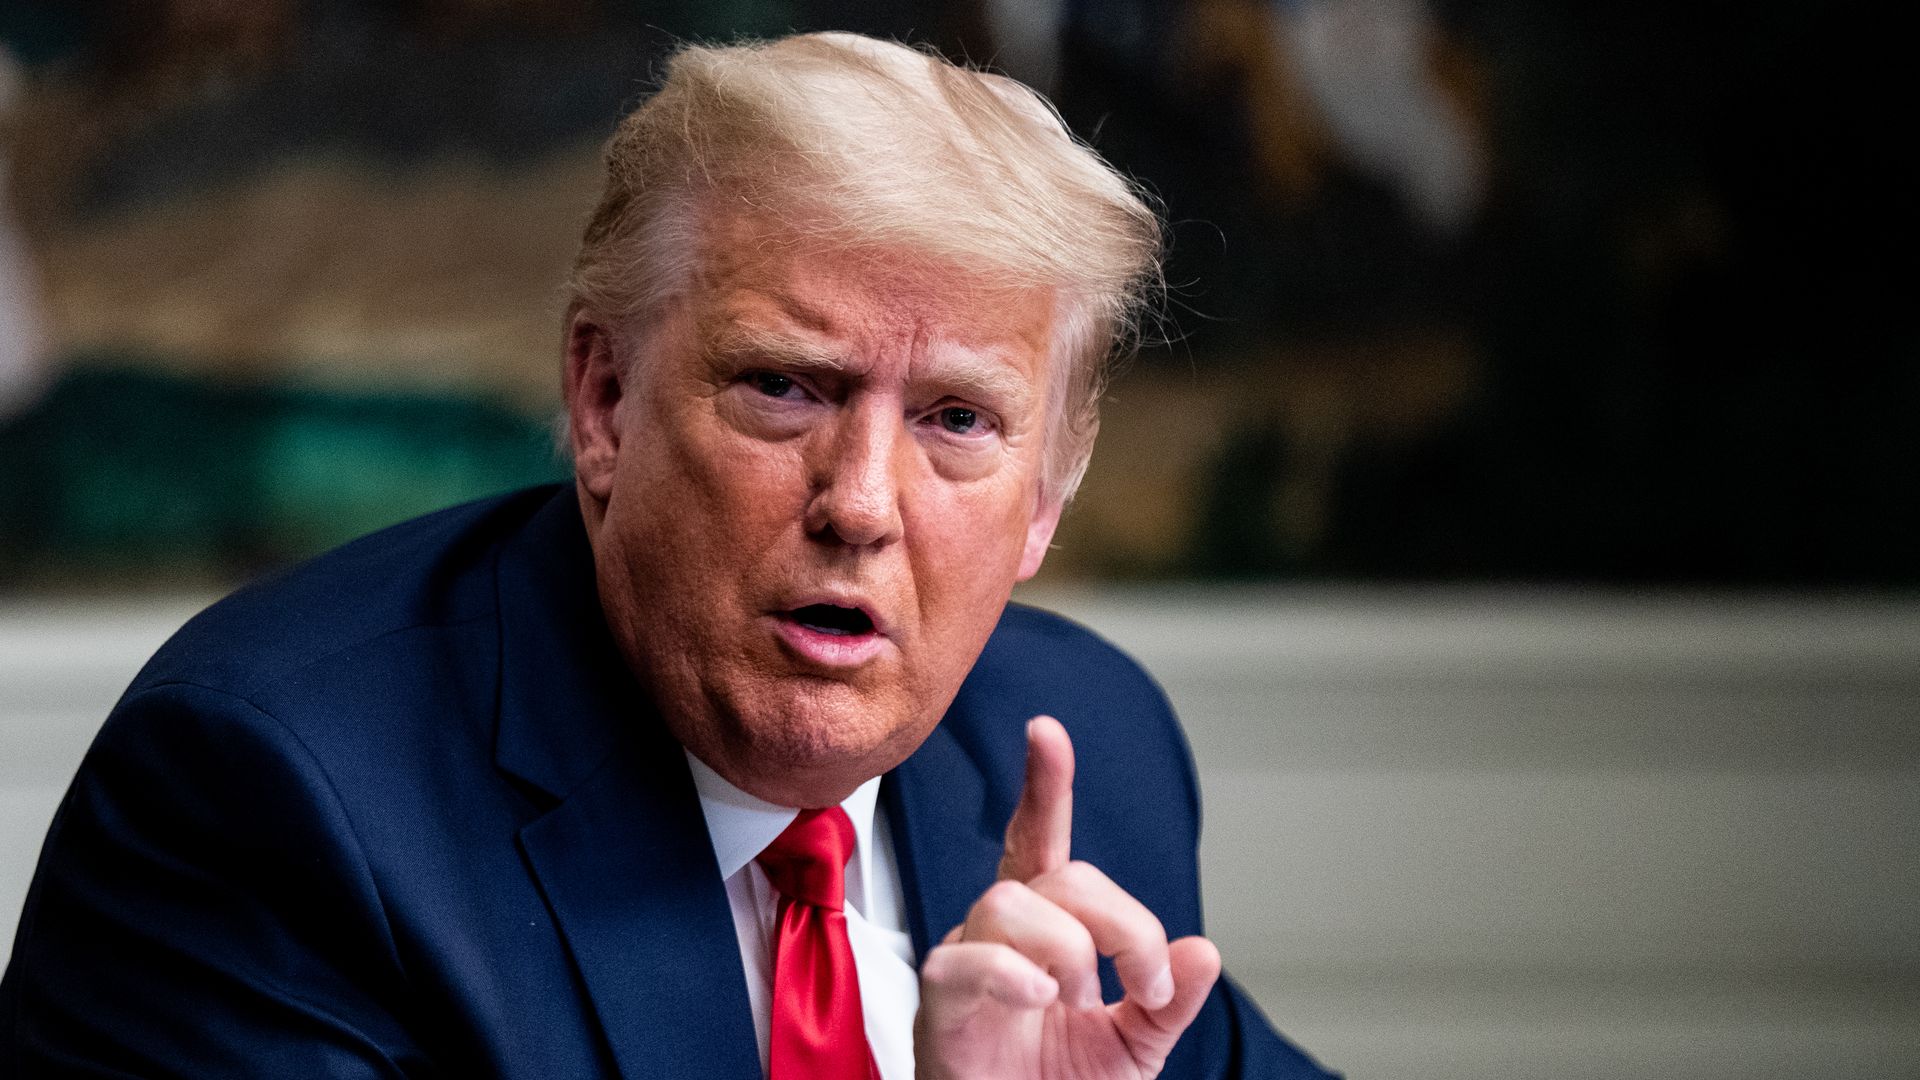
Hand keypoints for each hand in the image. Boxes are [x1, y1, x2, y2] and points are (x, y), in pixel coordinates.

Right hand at [914, 715, 1221, 1078]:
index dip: (1044, 786)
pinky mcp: (940, 1004)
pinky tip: (1041, 1000)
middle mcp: (1003, 935)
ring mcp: (966, 963)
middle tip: (1143, 985)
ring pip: (1008, 903)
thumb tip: (1203, 951)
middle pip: (1057, 875)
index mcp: (1047, 930)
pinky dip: (1011, 975)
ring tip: (1080, 1004)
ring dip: (1068, 950)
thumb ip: (1168, 999)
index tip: (1046, 731)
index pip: (1040, 842)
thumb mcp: (1137, 1045)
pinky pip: (964, 962)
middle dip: (1121, 922)